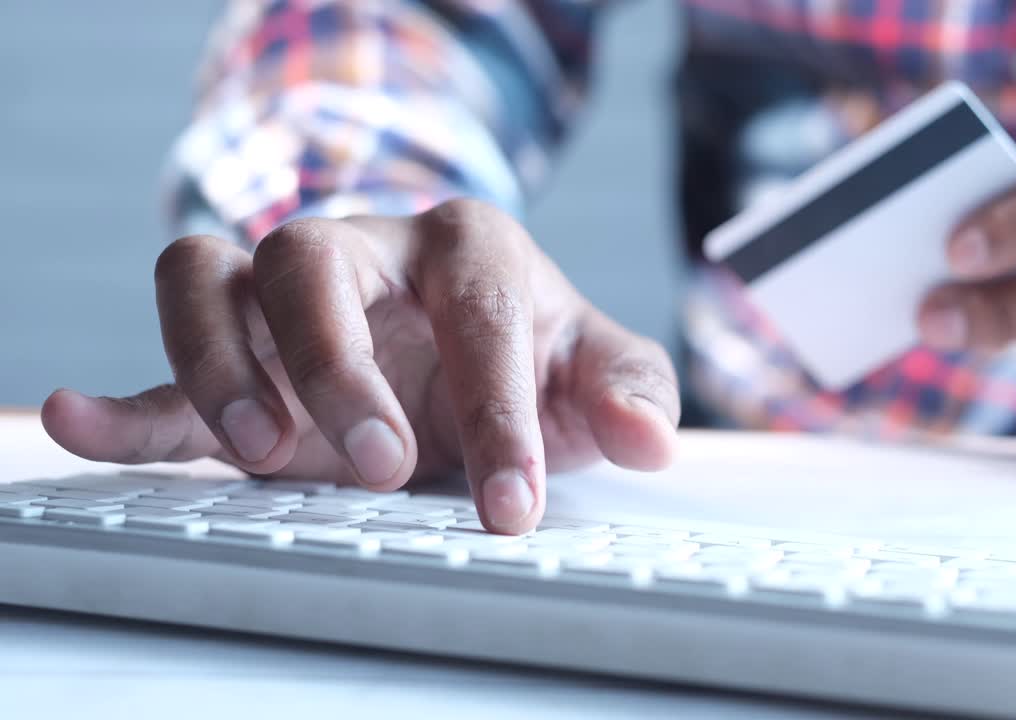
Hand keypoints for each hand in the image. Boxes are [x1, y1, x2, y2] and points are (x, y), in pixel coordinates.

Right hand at [41, 199, 679, 532]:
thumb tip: (648, 438)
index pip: (477, 314)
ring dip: (221, 360)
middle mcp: (365, 256)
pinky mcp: (238, 361)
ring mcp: (287, 304)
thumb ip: (630, 393)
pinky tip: (78, 419)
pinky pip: (159, 361)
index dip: (498, 413)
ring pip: (213, 278)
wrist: (479, 352)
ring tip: (258, 449)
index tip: (512, 504)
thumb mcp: (596, 373)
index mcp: (467, 249)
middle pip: (312, 262)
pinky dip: (118, 396)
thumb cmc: (535, 358)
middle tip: (381, 464)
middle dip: (338, 363)